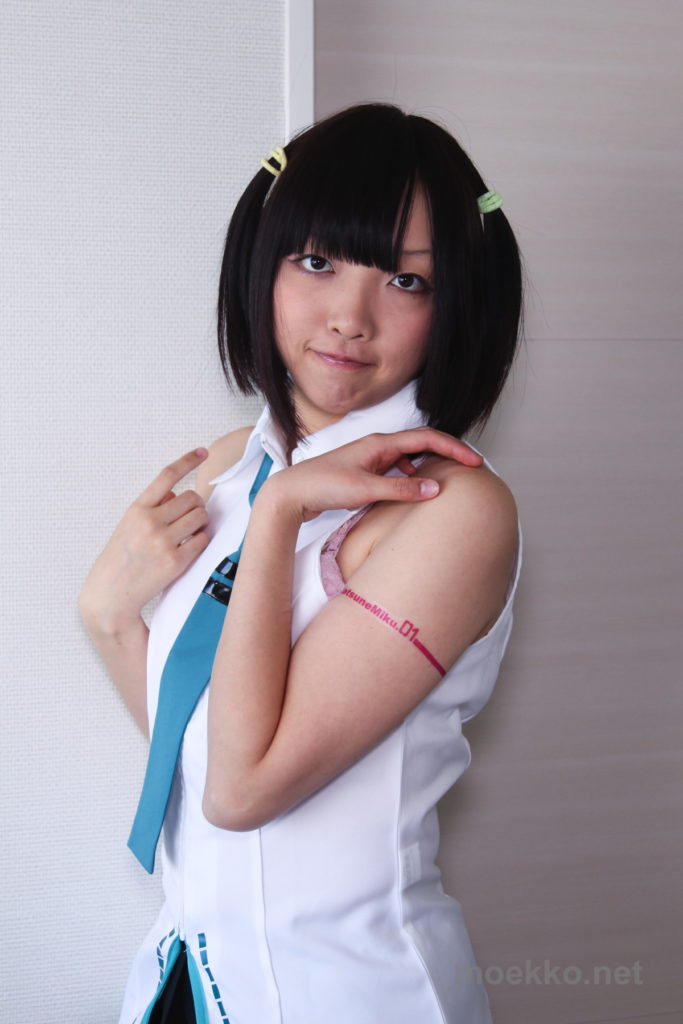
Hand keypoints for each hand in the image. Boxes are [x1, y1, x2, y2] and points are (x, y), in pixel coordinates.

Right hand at [79, 448, 210, 631]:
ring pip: (201, 516)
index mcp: (137, 509)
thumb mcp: (128, 526)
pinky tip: (190, 549)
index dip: (188, 460)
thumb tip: (176, 493)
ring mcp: (163, 541)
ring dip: (201, 523)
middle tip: (190, 518)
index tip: (203, 451)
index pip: (167, 476)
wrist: (110, 595)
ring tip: (189, 534)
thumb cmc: (121, 559)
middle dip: (197, 506)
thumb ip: (152, 507)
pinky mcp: (176, 561)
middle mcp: (150, 521)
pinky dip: (201, 542)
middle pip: (193, 498)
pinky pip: (202, 540)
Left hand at [262, 427, 482, 522]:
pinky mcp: (364, 472)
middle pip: (420, 443)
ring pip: (408, 457)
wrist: (292, 492)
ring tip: (446, 478)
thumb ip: (400, 490)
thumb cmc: (323, 485)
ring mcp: (370, 458)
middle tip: (468, 466)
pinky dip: (410, 476)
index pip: (426, 438)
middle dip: (446, 452)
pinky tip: (411, 489)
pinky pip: (396, 469)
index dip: (453, 447)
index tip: (474, 461)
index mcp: (380, 443)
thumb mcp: (365, 490)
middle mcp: (377, 447)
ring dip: (428, 464)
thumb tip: (434, 488)